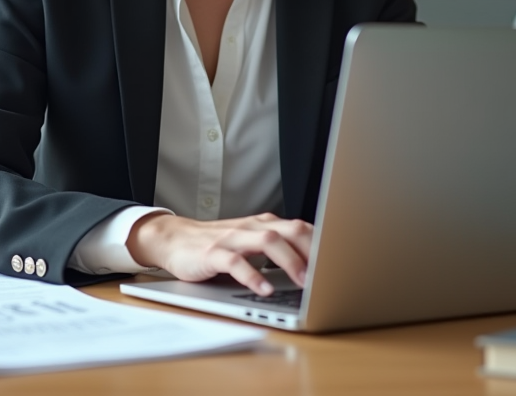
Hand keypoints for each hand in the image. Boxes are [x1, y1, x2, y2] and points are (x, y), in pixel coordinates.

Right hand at [125, 212, 312, 295]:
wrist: (174, 239)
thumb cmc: (218, 245)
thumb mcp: (251, 243)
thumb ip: (278, 249)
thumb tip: (314, 268)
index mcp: (265, 225)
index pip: (301, 228)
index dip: (324, 245)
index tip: (341, 264)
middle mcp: (252, 227)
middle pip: (291, 230)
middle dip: (313, 251)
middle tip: (328, 275)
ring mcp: (232, 239)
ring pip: (267, 242)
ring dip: (289, 261)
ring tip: (303, 282)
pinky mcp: (212, 254)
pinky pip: (235, 263)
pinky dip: (252, 276)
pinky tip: (263, 290)